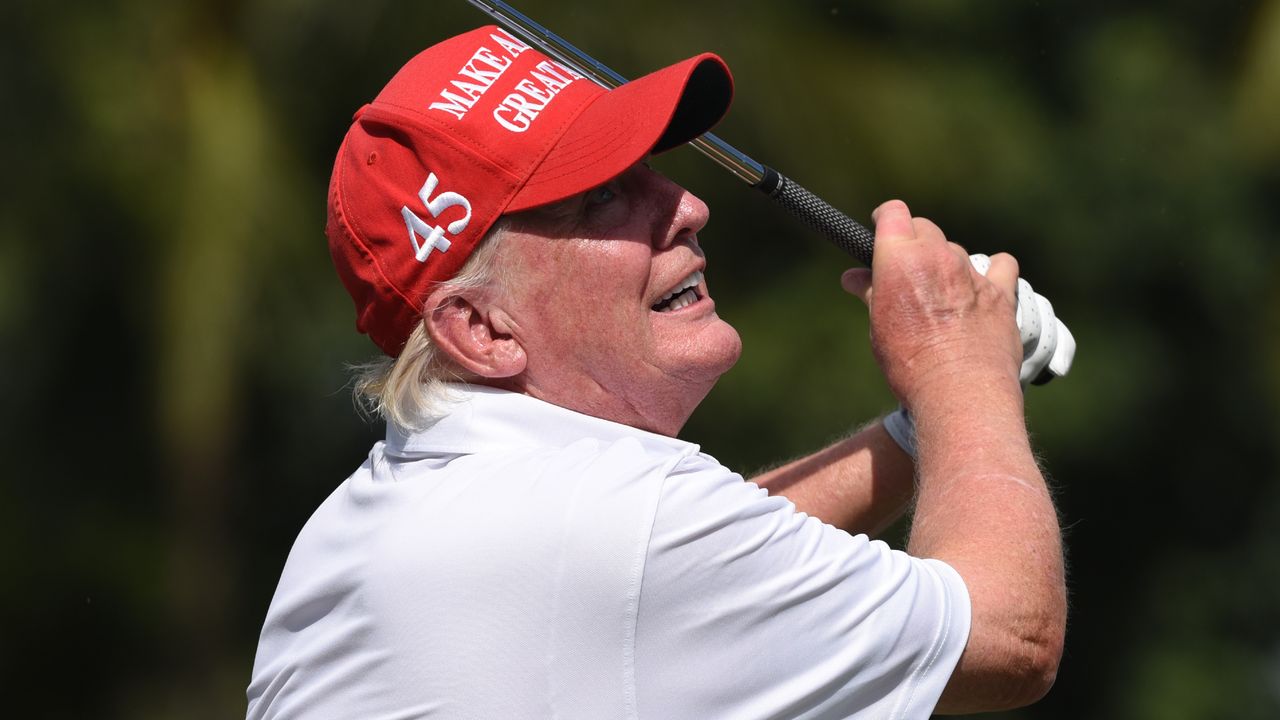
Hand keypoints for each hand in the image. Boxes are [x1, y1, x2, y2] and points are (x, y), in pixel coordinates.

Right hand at [842, 200, 1022, 407]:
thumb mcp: (878, 327)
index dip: (885, 218)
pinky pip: (1000, 266)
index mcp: (902, 259)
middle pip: (925, 228)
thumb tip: (853, 277)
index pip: (893, 214)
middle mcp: (939, 257)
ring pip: (956, 251)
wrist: (960, 393)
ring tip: (938, 296)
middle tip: (904, 271)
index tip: (882, 228)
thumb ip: (870, 293)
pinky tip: (980, 288)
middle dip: (913, 243)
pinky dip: (991, 272)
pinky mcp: (1001, 292)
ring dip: (945, 265)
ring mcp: (972, 273)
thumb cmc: (911, 364)